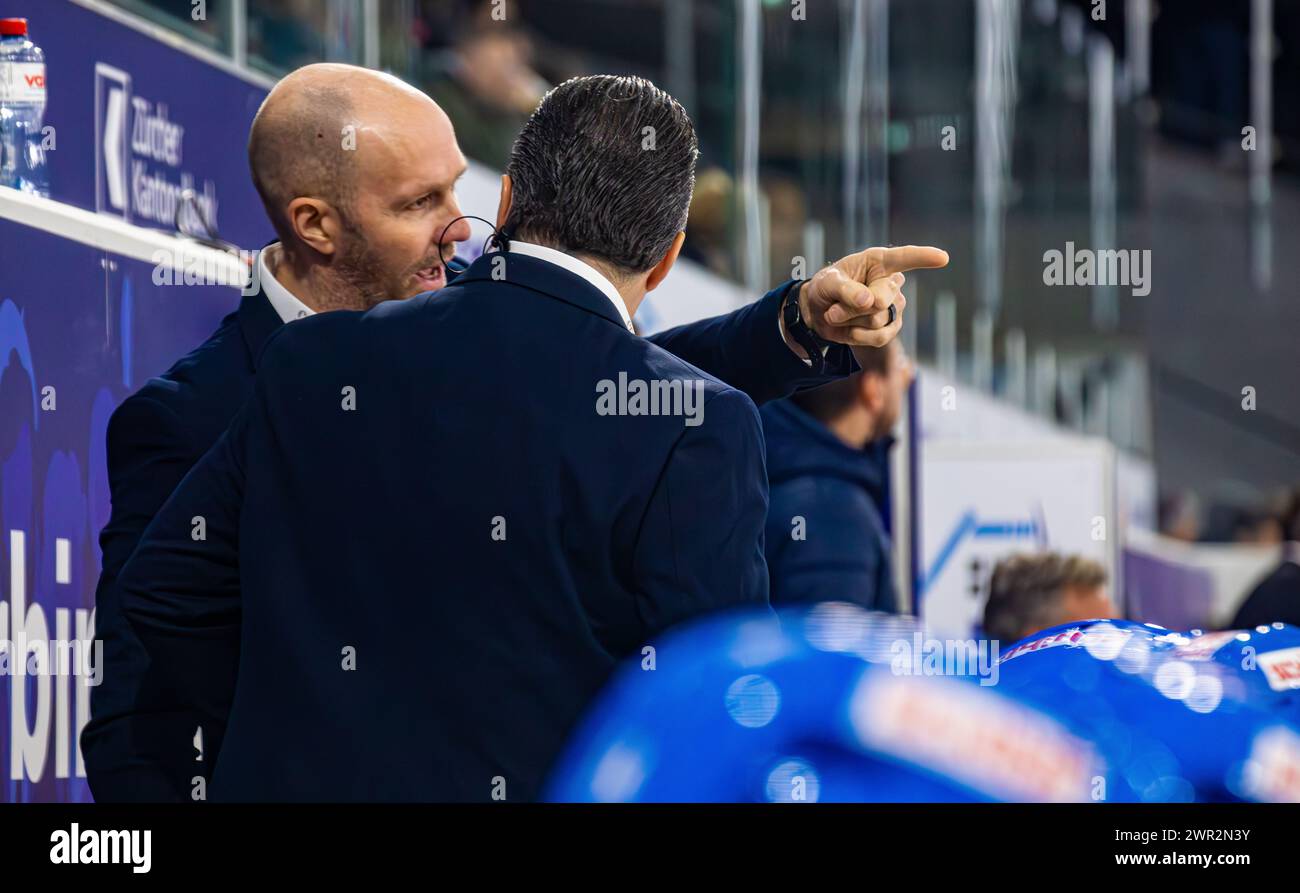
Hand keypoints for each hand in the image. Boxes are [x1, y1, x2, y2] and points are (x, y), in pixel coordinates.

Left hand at [796, 245, 948, 348]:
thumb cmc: (826, 288)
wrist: (818, 313)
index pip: (905, 258)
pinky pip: (879, 337)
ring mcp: (894, 307)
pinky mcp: (891, 328)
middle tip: (832, 308)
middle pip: (882, 299)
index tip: (942, 258)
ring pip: (876, 320)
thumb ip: (845, 289)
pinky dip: (857, 336)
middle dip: (852, 308)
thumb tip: (869, 301)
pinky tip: (849, 329)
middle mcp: (891, 283)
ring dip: (849, 321)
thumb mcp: (827, 283)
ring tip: (836, 314)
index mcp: (879, 262)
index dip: (924, 257)